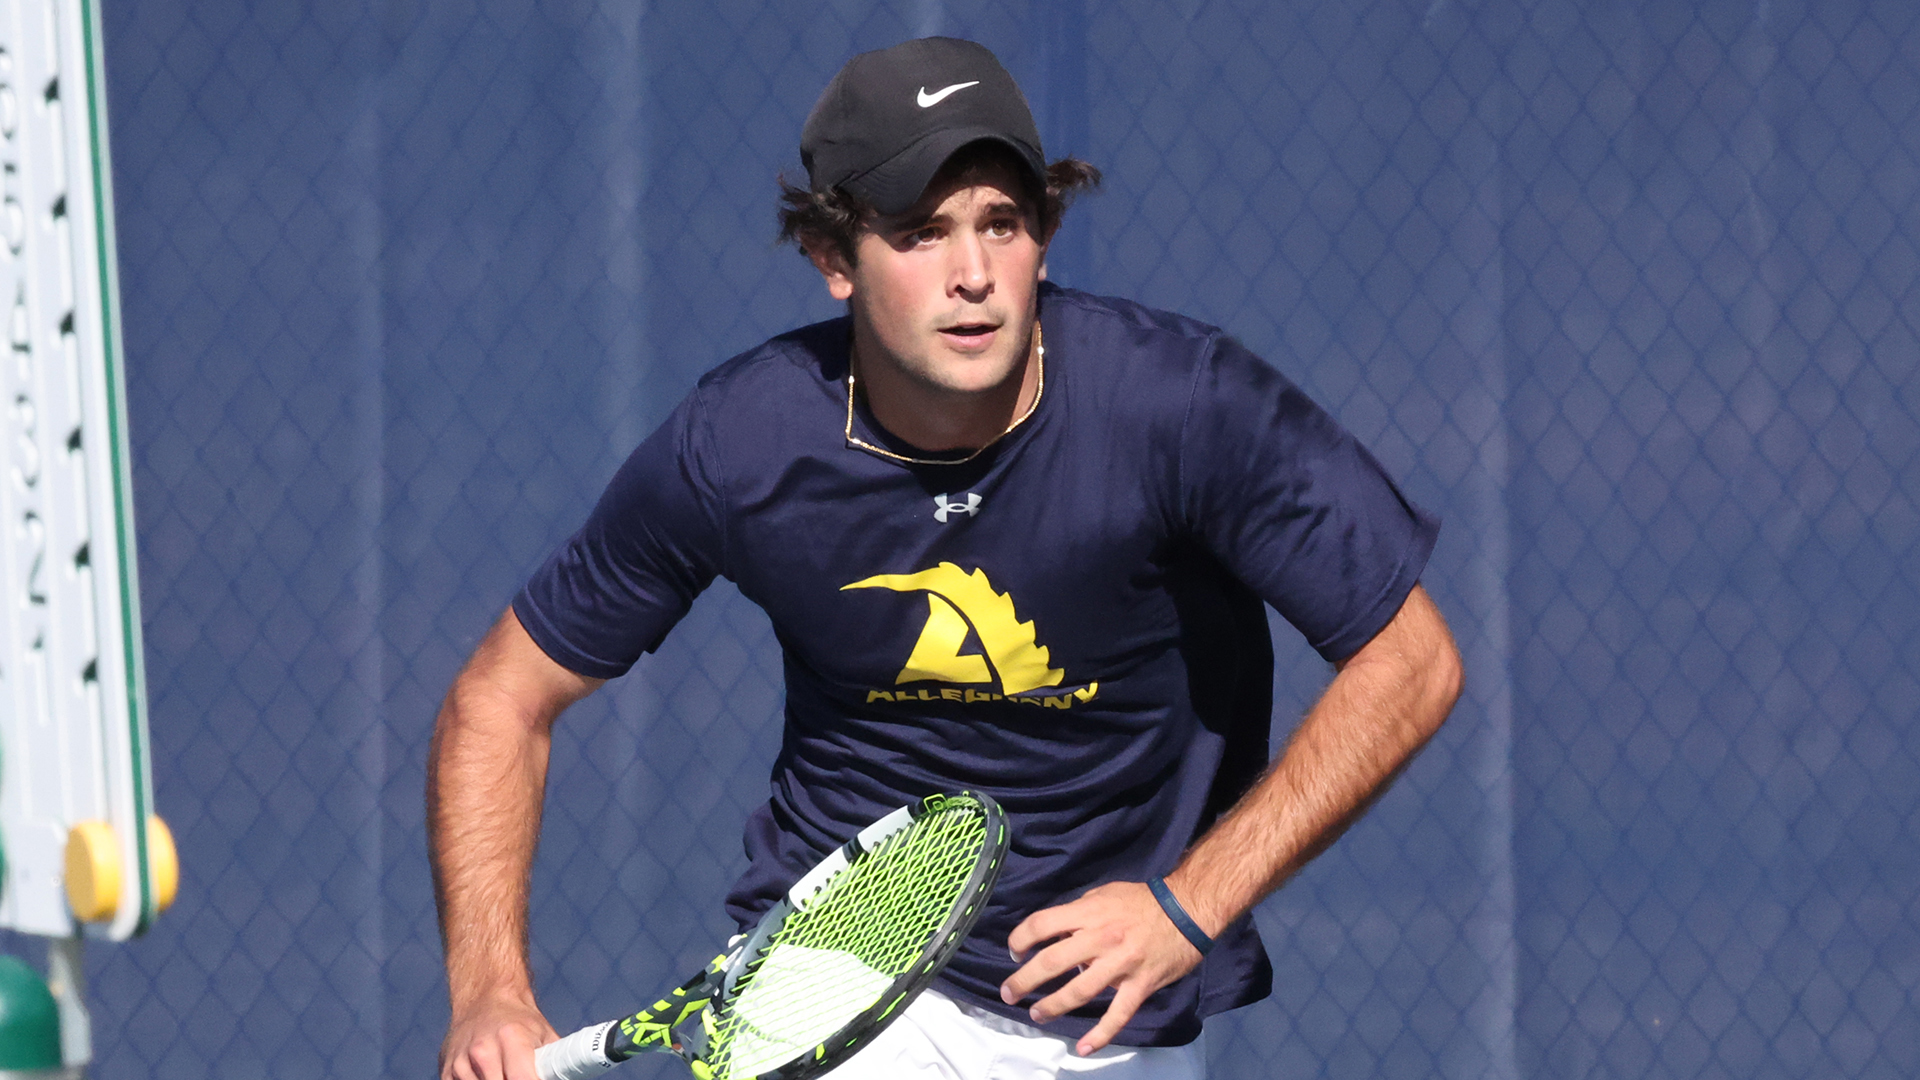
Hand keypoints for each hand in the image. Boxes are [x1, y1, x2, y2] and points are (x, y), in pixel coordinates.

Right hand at [440, 992, 558, 1079]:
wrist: (485, 999)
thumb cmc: (521, 1021)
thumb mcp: (545, 1035)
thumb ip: (555, 1061)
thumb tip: (568, 1073)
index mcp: (511, 1039)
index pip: (522, 1079)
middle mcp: (483, 1051)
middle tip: (521, 1076)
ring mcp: (461, 1062)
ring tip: (504, 1073)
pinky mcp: (446, 1071)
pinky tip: (489, 1076)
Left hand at [999, 880, 1206, 1055]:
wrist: (1187, 910)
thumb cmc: (1142, 901)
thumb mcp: (1104, 894)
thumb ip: (1078, 913)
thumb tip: (1057, 934)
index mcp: (1088, 913)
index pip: (1041, 925)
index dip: (1019, 939)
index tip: (1014, 952)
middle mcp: (1100, 939)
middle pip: (1051, 962)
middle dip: (1024, 981)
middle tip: (1009, 993)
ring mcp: (1120, 965)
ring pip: (1078, 992)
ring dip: (1052, 1007)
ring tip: (1037, 1014)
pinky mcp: (1139, 985)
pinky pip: (1117, 1014)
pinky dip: (1100, 1035)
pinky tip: (1084, 1048)